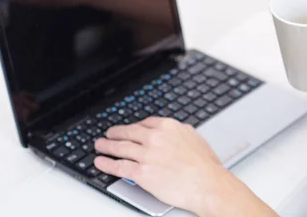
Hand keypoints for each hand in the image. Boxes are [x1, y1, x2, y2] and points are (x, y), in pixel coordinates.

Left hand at [93, 117, 228, 213]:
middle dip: (115, 133)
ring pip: (120, 148)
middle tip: (109, 134)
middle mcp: (154, 138)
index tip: (128, 129)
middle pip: (128, 133)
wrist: (207, 184)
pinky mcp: (141, 172)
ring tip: (99, 145)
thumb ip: (182, 132)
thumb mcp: (195, 138)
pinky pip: (119, 166)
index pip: (144, 123)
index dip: (133, 126)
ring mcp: (146, 154)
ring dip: (107, 146)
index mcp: (168, 127)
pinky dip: (107, 164)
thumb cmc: (205, 165)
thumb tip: (179, 130)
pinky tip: (100, 162)